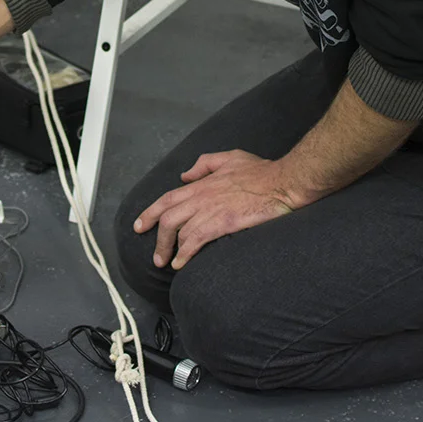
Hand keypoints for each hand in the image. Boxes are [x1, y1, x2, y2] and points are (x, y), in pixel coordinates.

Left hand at [133, 150, 317, 270]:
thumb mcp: (229, 157)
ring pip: (179, 232)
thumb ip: (204, 164)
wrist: (283, 182)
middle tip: (155, 257)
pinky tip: (182, 264)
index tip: (140, 226)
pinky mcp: (223, 223)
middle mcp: (201, 197)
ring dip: (170, 251)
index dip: (150, 213)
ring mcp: (211, 210)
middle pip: (168, 219)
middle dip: (157, 239)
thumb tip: (186, 175)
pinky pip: (196, 241)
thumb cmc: (261, 171)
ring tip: (168, 264)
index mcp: (202, 183)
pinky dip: (185, 254)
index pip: (167, 199)